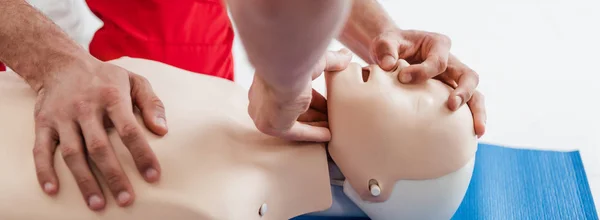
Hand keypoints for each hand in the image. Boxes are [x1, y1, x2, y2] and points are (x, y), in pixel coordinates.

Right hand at [31, 58, 167, 210]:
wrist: (61, 63)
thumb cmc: (106, 78)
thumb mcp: (134, 81)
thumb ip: (152, 103)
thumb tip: (162, 130)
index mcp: (112, 98)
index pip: (129, 130)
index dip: (141, 155)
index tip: (153, 176)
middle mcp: (86, 108)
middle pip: (99, 147)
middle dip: (114, 176)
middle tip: (126, 200)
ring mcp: (63, 117)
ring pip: (73, 153)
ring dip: (84, 181)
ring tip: (98, 205)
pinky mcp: (43, 123)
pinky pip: (41, 149)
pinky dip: (44, 170)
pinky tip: (53, 190)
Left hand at [248, 49, 352, 141]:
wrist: (283, 68)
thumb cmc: (294, 59)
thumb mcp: (316, 61)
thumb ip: (331, 60)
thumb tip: (346, 56)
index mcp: (266, 81)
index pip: (290, 93)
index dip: (311, 97)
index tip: (325, 101)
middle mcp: (261, 99)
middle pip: (292, 109)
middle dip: (313, 113)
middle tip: (330, 114)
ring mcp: (265, 114)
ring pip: (294, 122)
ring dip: (314, 124)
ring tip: (333, 124)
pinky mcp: (272, 126)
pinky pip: (296, 133)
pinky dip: (313, 133)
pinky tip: (328, 134)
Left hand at [370, 29, 485, 136]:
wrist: (392, 52)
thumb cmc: (391, 45)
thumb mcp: (385, 42)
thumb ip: (386, 50)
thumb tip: (388, 66)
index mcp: (438, 44)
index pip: (438, 61)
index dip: (422, 72)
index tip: (402, 78)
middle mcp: (451, 61)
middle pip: (468, 76)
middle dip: (463, 91)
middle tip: (452, 105)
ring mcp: (452, 79)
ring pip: (474, 94)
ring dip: (477, 112)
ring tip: (477, 131)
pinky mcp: (449, 92)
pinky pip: (465, 106)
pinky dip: (469, 120)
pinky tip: (471, 136)